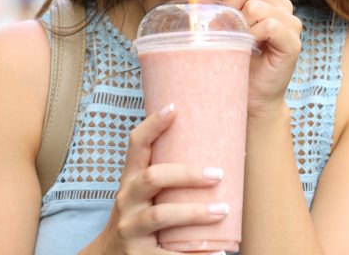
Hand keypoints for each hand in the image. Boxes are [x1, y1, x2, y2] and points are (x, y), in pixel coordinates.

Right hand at [83, 103, 228, 254]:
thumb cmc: (136, 216)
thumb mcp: (140, 193)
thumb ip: (164, 173)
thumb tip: (215, 151)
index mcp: (129, 179)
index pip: (136, 145)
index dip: (153, 125)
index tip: (175, 108)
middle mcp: (126, 200)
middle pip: (153, 177)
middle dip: (187, 174)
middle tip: (218, 174)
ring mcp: (130, 229)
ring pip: (161, 215)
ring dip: (195, 212)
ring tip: (222, 210)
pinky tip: (216, 253)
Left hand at [184, 0, 301, 118]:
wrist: (250, 99)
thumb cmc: (235, 62)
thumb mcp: (217, 27)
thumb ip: (207, 2)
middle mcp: (281, 5)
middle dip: (226, 4)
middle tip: (221, 29)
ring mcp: (291, 23)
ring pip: (255, 5)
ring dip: (238, 24)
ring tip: (238, 43)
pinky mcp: (293, 42)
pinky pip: (268, 25)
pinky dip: (253, 36)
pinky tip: (250, 49)